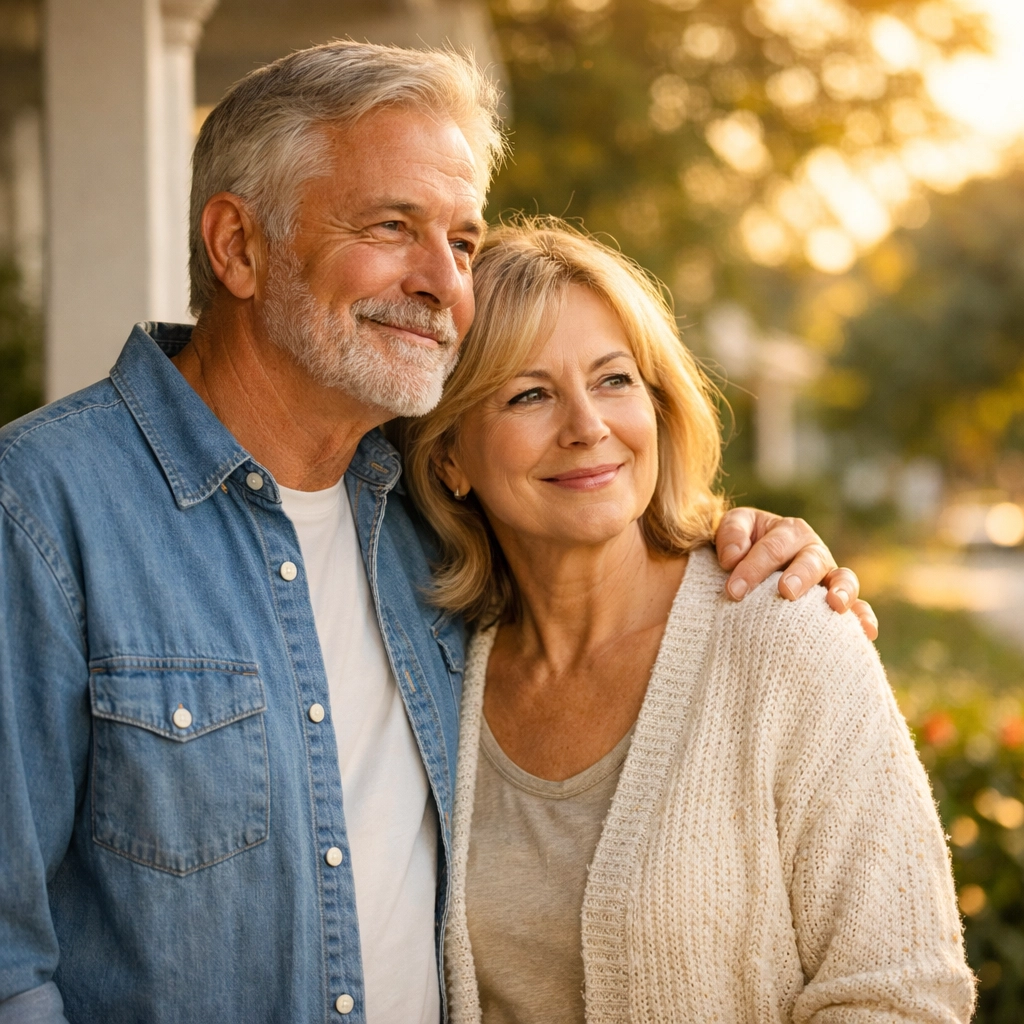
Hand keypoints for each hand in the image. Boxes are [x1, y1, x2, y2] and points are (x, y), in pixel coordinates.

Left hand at [714, 507, 878, 640]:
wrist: (748, 562)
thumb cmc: (742, 544)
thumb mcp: (734, 527)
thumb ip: (731, 533)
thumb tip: (733, 558)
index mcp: (788, 532)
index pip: (773, 548)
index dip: (754, 567)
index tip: (734, 590)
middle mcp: (812, 552)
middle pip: (811, 560)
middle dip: (799, 575)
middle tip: (786, 591)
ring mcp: (828, 577)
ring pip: (843, 579)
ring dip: (842, 590)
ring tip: (835, 604)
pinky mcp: (837, 601)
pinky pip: (858, 607)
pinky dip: (864, 617)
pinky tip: (867, 632)